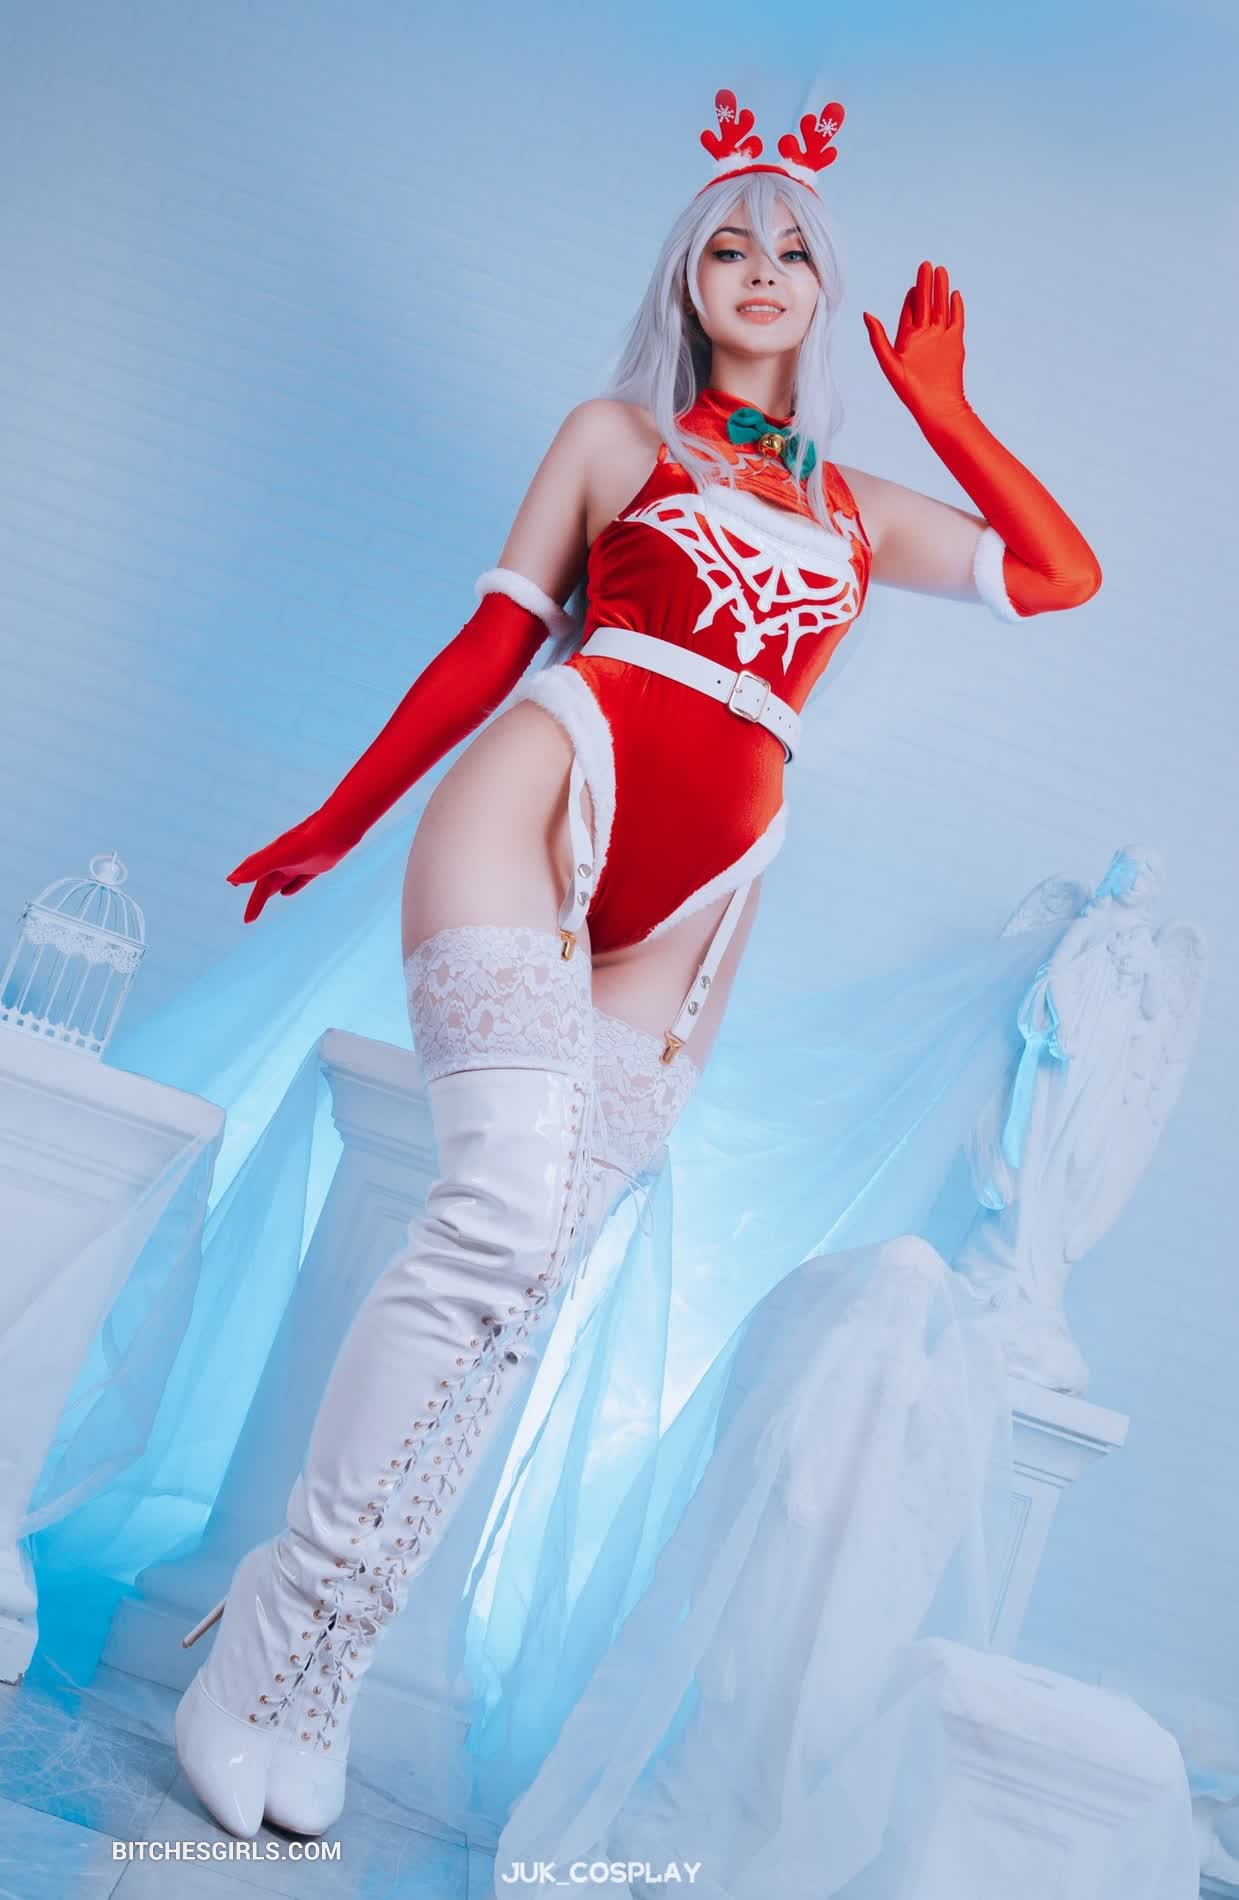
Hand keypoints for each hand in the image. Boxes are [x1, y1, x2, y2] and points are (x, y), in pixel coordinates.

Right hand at [226, 809, 358, 923]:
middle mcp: (283, 860)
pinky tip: (286, 893)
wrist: (335, 832)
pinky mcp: (314, 867)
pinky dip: (291, 888)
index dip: (242, 878)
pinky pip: (299, 881)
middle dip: (257, 900)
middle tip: (248, 920)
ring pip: (280, 881)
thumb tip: (232, 880)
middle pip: (266, 884)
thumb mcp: (278, 858)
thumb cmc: (305, 843)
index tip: (232, 883)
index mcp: (272, 858)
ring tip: (263, 900)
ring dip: (271, 891)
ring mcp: (299, 863)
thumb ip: (256, 869)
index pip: (253, 872)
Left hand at [863, 260, 969, 427]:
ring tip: (942, 270)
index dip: (911, 296)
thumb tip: (866, 313)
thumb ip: (878, 338)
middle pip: (925, 304)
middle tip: (926, 264)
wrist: (937, 405)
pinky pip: (956, 320)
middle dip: (925, 284)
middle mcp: (923, 336)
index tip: (913, 283)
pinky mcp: (955, 343)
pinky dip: (956, 307)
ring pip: (941, 307)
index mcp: (907, 339)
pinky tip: (955, 294)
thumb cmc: (910, 390)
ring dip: (941, 290)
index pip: (909, 311)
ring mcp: (940, 338)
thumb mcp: (889, 362)